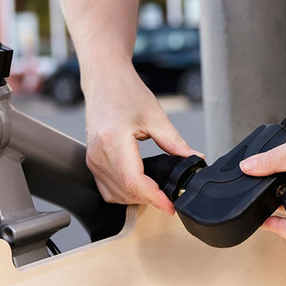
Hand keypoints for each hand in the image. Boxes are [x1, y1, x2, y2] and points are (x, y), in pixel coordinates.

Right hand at [83, 67, 201, 214]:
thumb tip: (194, 159)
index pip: (134, 182)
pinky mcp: (92, 160)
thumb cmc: (125, 91)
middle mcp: (98, 154)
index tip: (171, 206)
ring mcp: (92, 159)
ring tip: (158, 191)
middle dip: (149, 198)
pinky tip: (140, 185)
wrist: (104, 80)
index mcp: (113, 141)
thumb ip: (175, 142)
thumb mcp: (155, 116)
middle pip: (124, 192)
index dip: (154, 198)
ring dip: (136, 197)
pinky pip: (106, 188)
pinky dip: (124, 192)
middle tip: (171, 196)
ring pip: (114, 194)